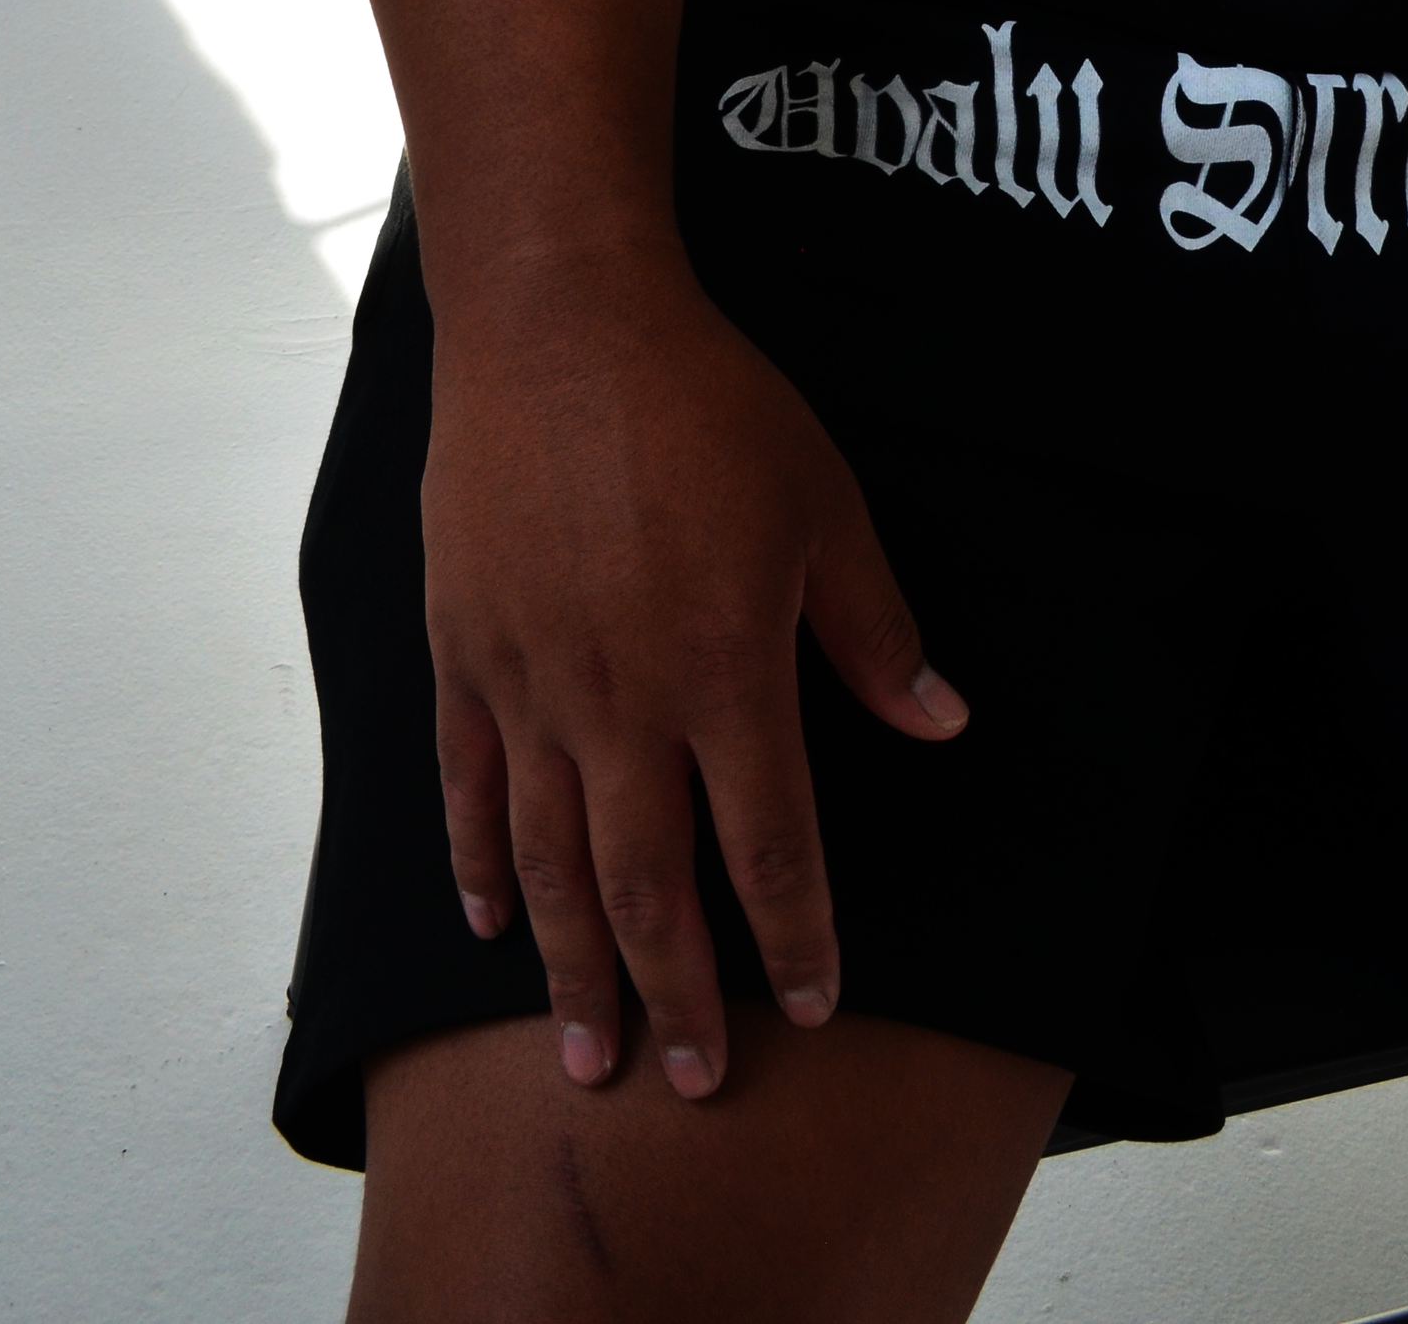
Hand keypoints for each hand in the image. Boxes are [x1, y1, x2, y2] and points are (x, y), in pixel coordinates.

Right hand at [421, 246, 967, 1100]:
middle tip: (690, 1083)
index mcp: (725, 672)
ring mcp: (531, 683)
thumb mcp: (825, 504)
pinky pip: (468, 785)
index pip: (769, 847)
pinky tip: (493, 921)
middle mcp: (622, 702)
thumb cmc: (705, 404)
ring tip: (590, 1053)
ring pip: (551, 861)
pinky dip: (478, 863)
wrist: (561, 325)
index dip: (796, 936)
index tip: (814, 1004)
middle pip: (651, 887)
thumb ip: (876, 631)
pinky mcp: (464, 650)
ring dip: (575, 965)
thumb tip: (944, 723)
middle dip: (678, 996)